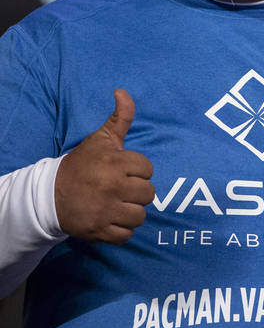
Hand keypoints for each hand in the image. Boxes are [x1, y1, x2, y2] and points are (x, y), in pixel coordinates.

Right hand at [55, 89, 155, 242]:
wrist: (49, 194)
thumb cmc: (82, 164)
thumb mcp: (101, 139)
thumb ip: (120, 118)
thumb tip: (122, 92)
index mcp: (116, 163)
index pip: (148, 170)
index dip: (137, 170)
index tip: (122, 170)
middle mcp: (113, 187)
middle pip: (149, 194)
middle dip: (136, 191)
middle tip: (120, 189)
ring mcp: (107, 211)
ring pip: (141, 215)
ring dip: (131, 212)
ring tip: (117, 204)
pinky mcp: (100, 231)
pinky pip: (127, 235)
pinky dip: (121, 230)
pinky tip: (111, 219)